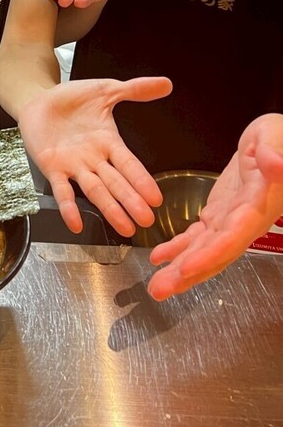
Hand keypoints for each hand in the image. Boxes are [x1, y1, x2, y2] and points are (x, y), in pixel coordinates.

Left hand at [18, 76, 171, 236]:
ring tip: (124, 226)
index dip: (142, 180)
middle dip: (131, 201)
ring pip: (94, 190)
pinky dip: (68, 207)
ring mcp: (73, 166)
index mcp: (108, 142)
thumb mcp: (106, 90)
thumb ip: (135, 89)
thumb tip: (166, 84)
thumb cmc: (72, 99)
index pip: (129, 164)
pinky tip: (75, 223)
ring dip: (109, 209)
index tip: (156, 198)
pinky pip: (61, 190)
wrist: (38, 99)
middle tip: (146, 220)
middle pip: (115, 182)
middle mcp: (93, 159)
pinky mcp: (51, 167)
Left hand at [147, 114, 282, 299]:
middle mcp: (244, 220)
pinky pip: (198, 236)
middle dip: (187, 274)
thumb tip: (277, 164)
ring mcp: (231, 220)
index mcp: (257, 206)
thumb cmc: (279, 138)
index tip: (187, 267)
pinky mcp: (220, 213)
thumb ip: (275, 152)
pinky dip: (178, 248)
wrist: (276, 143)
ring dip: (180, 268)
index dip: (211, 254)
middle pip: (215, 253)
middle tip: (160, 290)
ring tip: (157, 285)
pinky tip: (160, 257)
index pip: (233, 236)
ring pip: (204, 250)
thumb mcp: (275, 136)